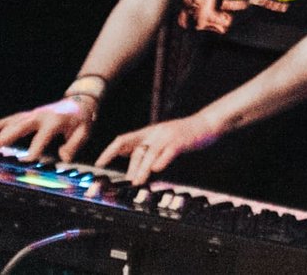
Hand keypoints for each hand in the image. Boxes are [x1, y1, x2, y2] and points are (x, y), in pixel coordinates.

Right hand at [0, 97, 95, 162]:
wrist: (81, 101)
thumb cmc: (82, 119)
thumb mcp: (85, 131)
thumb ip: (74, 145)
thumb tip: (63, 157)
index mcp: (56, 121)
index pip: (43, 136)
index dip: (35, 148)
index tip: (27, 160)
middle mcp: (43, 115)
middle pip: (22, 126)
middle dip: (8, 137)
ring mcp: (36, 113)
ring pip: (16, 122)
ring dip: (3, 132)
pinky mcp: (32, 113)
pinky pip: (17, 117)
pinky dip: (5, 121)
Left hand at [96, 113, 219, 185]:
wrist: (207, 124)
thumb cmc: (185, 135)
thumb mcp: (163, 140)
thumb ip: (149, 150)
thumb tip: (134, 166)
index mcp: (149, 132)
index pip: (123, 139)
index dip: (110, 151)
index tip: (99, 163)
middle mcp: (156, 132)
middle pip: (137, 150)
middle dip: (131, 167)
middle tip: (128, 182)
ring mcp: (168, 136)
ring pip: (150, 153)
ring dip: (142, 169)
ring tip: (137, 182)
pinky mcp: (180, 141)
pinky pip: (168, 151)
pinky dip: (161, 160)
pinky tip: (157, 169)